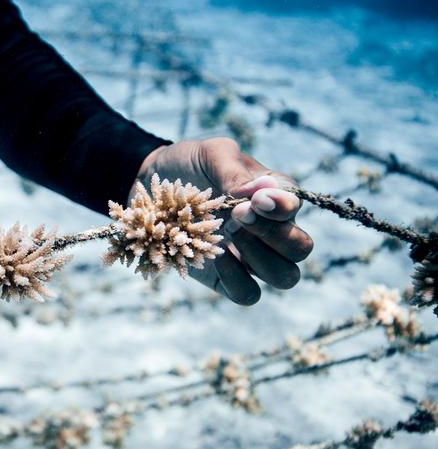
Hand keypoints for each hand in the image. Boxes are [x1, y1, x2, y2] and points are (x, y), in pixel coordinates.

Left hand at [134, 137, 313, 304]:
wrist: (149, 186)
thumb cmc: (187, 166)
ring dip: (262, 258)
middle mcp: (270, 230)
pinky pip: (247, 293)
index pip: (296, 207)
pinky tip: (213, 257)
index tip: (255, 199)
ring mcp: (250, 258)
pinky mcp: (226, 278)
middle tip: (238, 214)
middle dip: (276, 234)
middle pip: (300, 248)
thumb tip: (262, 191)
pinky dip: (237, 279)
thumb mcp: (211, 155)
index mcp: (274, 196)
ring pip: (284, 276)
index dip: (283, 207)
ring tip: (229, 234)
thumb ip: (235, 172)